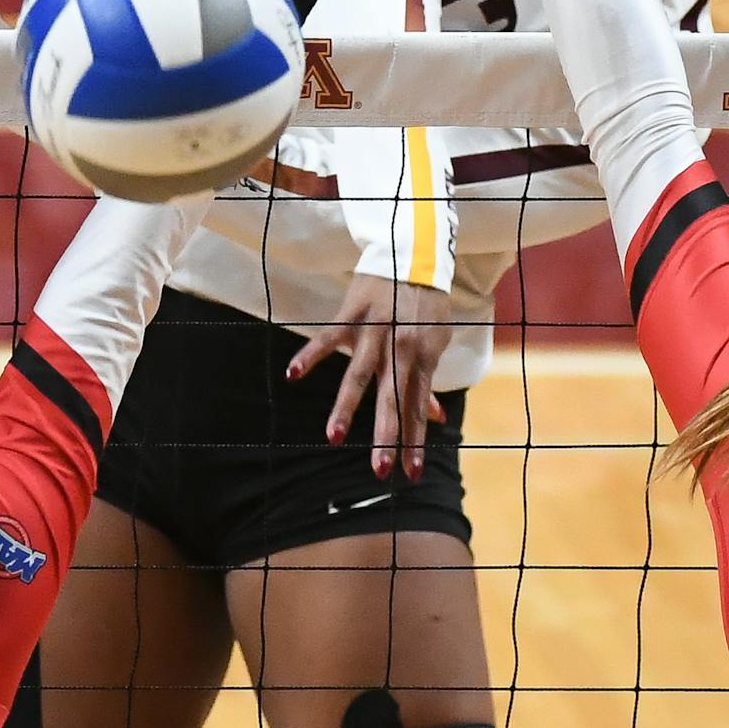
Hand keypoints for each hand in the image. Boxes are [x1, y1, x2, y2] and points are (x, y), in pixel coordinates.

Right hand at [289, 273, 451, 480]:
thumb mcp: (435, 341)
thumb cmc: (425, 303)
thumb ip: (427, 380)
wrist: (412, 254)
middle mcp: (400, 350)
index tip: (411, 474)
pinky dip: (310, 355)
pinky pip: (328, 338)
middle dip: (386, 437)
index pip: (416, 408)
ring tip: (332, 438)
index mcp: (422, 359)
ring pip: (358, 376)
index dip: (414, 442)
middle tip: (380, 472)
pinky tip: (293, 376)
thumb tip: (435, 417)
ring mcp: (375, 333)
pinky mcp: (352, 315)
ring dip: (345, 408)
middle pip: (392, 400)